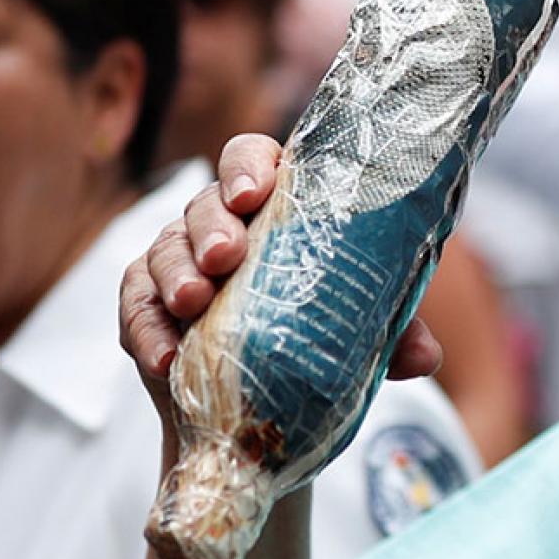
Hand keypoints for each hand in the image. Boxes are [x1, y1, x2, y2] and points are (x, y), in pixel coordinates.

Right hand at [117, 135, 441, 409]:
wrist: (261, 402)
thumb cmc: (319, 333)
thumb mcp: (362, 328)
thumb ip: (393, 333)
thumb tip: (424, 357)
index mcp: (275, 205)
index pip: (252, 157)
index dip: (248, 166)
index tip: (255, 194)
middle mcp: (221, 222)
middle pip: (205, 203)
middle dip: (211, 226)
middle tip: (226, 257)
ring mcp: (179, 260)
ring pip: (164, 248)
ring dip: (176, 275)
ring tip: (193, 304)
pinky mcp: (147, 305)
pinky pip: (134, 305)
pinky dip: (146, 331)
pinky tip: (165, 358)